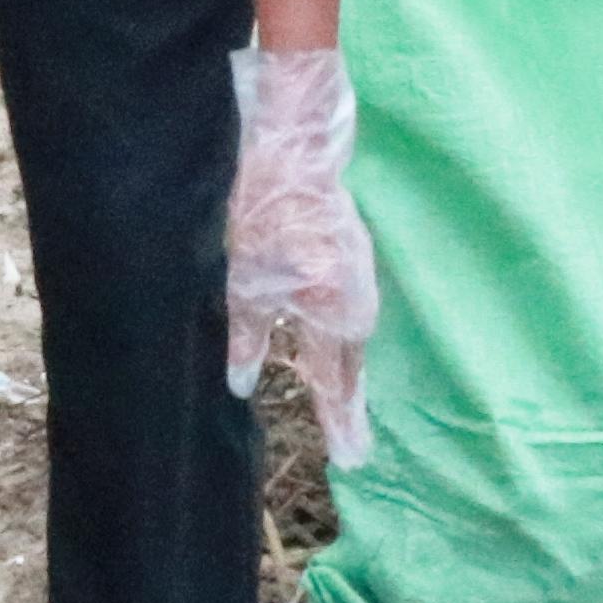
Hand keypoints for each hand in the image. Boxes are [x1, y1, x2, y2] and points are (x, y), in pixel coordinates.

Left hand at [224, 46, 379, 468]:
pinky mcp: (352, 252)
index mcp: (331, 309)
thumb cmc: (260, 210)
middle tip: (350, 444)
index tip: (351, 458)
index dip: (340, 419)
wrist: (292, 145)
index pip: (336, 378)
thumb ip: (247, 336)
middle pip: (350, 362)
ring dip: (344, 369)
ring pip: (352, 335)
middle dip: (346, 401)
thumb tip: (242, 386)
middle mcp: (355, 297)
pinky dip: (342, 335)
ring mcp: (359, 272)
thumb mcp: (242, 280)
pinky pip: (350, 308)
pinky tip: (335, 342)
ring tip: (341, 405)